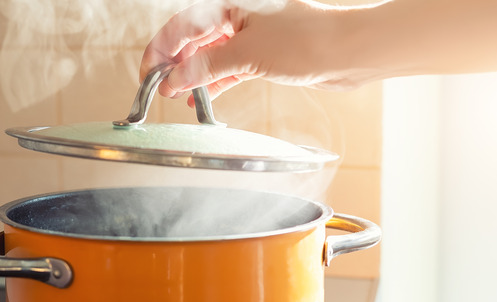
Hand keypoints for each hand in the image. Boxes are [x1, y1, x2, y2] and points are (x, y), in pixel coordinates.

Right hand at [140, 0, 380, 103]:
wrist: (348, 52)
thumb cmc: (305, 40)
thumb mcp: (247, 54)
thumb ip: (206, 67)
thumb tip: (174, 80)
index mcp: (230, 3)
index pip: (182, 25)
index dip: (161, 50)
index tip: (148, 74)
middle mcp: (238, 16)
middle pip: (193, 40)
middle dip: (174, 64)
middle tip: (157, 89)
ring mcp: (251, 37)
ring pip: (210, 56)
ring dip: (192, 76)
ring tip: (175, 96)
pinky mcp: (263, 56)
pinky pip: (228, 69)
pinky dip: (213, 83)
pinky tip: (201, 98)